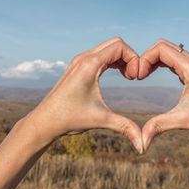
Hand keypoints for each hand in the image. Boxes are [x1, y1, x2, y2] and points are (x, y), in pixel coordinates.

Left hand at [27, 37, 142, 152]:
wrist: (45, 121)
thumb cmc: (69, 119)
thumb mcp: (101, 120)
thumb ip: (125, 128)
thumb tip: (143, 146)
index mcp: (89, 65)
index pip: (119, 46)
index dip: (134, 59)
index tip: (136, 78)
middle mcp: (84, 58)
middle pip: (116, 43)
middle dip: (130, 57)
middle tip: (134, 77)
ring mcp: (80, 60)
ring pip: (108, 47)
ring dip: (122, 58)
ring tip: (129, 77)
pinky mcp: (78, 65)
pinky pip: (101, 54)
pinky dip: (113, 60)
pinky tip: (119, 75)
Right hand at [139, 39, 188, 149]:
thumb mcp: (182, 121)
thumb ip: (158, 126)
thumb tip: (141, 143)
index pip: (161, 49)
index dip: (144, 59)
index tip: (137, 77)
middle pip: (163, 45)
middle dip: (146, 57)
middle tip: (138, 76)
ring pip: (169, 49)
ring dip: (153, 58)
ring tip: (143, 75)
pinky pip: (175, 57)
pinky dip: (161, 62)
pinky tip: (153, 74)